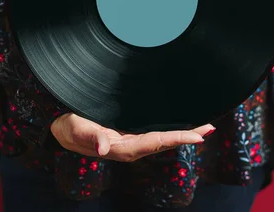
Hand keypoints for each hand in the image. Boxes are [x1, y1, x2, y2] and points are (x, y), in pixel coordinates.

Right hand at [51, 113, 214, 161]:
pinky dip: (171, 129)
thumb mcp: (79, 131)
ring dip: (183, 133)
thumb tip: (104, 149)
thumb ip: (92, 138)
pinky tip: (181, 125)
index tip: (197, 136)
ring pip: (163, 136)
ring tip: (205, 127)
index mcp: (123, 148)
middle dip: (188, 136)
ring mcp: (132, 140)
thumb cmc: (71, 129)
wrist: (63, 129)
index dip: (177, 138)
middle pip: (165, 141)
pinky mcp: (130, 133)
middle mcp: (132, 146)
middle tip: (210, 128)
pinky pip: (155, 131)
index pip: (156, 142)